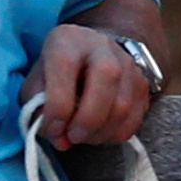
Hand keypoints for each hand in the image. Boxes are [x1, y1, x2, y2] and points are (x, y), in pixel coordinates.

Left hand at [30, 20, 159, 148]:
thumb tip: (60, 139)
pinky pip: (136, 118)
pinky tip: (100, 134)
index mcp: (68, 41)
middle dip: (88, 119)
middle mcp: (101, 45)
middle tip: (73, 137)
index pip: (65, 67)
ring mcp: (127, 63)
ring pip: (124, 104)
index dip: (58, 107)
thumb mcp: (37, 82)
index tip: (53, 130)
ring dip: (102, 131)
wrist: (89, 55)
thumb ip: (38, 109)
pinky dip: (117, 134)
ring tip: (84, 137)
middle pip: (107, 78)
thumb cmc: (57, 72)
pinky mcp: (142, 83)